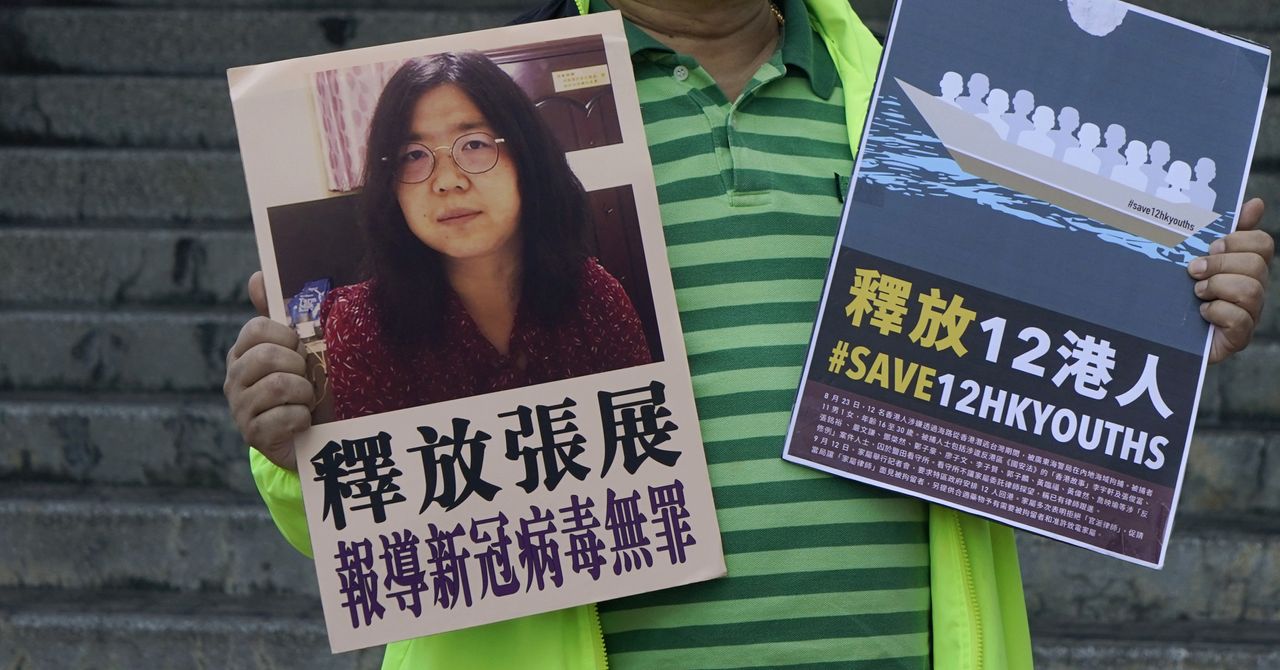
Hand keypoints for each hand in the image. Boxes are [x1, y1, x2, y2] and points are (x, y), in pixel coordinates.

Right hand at [223, 271, 313, 469]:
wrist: (306, 438)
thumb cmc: (300, 386)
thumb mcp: (293, 350)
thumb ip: (278, 314)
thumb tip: (257, 276)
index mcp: (243, 353)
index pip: (256, 328)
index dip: (286, 336)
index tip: (299, 349)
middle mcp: (234, 379)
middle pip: (267, 357)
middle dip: (298, 366)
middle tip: (307, 378)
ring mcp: (240, 408)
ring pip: (278, 386)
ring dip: (304, 393)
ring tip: (307, 400)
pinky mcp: (253, 436)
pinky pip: (284, 418)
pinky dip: (302, 418)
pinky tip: (303, 422)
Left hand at [1189, 198, 1272, 363]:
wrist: (1158, 333)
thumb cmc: (1176, 288)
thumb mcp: (1190, 255)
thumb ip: (1218, 230)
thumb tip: (1255, 203)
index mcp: (1245, 266)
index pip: (1262, 243)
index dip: (1238, 240)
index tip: (1212, 246)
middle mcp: (1253, 288)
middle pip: (1256, 264)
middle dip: (1220, 264)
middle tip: (1194, 270)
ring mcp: (1249, 314)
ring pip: (1250, 290)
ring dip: (1217, 287)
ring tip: (1196, 292)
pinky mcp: (1239, 337)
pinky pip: (1240, 320)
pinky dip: (1217, 312)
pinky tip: (1202, 312)